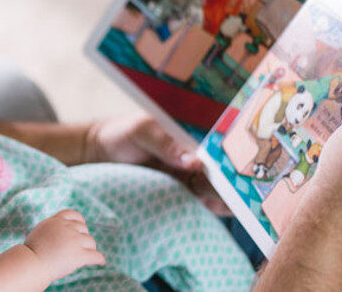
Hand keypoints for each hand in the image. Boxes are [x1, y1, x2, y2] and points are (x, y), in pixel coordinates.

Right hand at [24, 210, 105, 282]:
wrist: (31, 263)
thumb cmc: (31, 252)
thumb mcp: (41, 231)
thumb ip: (52, 228)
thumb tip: (60, 230)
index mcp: (56, 221)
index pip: (73, 215)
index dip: (79, 221)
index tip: (81, 227)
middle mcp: (67, 228)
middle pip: (84, 229)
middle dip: (82, 238)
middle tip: (79, 248)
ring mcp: (74, 240)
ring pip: (91, 242)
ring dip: (89, 249)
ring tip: (85, 257)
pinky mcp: (79, 255)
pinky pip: (96, 256)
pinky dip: (99, 259)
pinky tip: (100, 262)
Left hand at [87, 114, 230, 215]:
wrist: (102, 153)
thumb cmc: (122, 134)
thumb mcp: (140, 131)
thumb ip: (164, 142)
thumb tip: (193, 160)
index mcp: (191, 132)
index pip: (218, 145)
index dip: (232, 157)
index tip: (238, 171)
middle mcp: (196, 152)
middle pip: (222, 169)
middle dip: (233, 181)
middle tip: (239, 194)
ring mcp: (191, 173)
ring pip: (216, 187)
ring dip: (225, 196)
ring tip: (233, 205)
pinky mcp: (182, 191)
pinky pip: (202, 200)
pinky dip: (212, 206)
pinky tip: (218, 210)